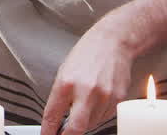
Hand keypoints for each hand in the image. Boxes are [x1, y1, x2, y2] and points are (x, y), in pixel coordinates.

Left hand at [40, 20, 133, 134]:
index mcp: (67, 82)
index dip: (48, 132)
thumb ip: (60, 97)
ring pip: (91, 125)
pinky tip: (97, 99)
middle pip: (76, 129)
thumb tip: (58, 121)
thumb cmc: (87, 54)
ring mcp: (104, 96)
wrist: (113, 41)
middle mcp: (86, 91)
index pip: (53, 116)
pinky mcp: (118, 99)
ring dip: (85, 122)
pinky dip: (98, 114)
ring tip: (85, 104)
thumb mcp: (65, 72)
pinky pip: (105, 117)